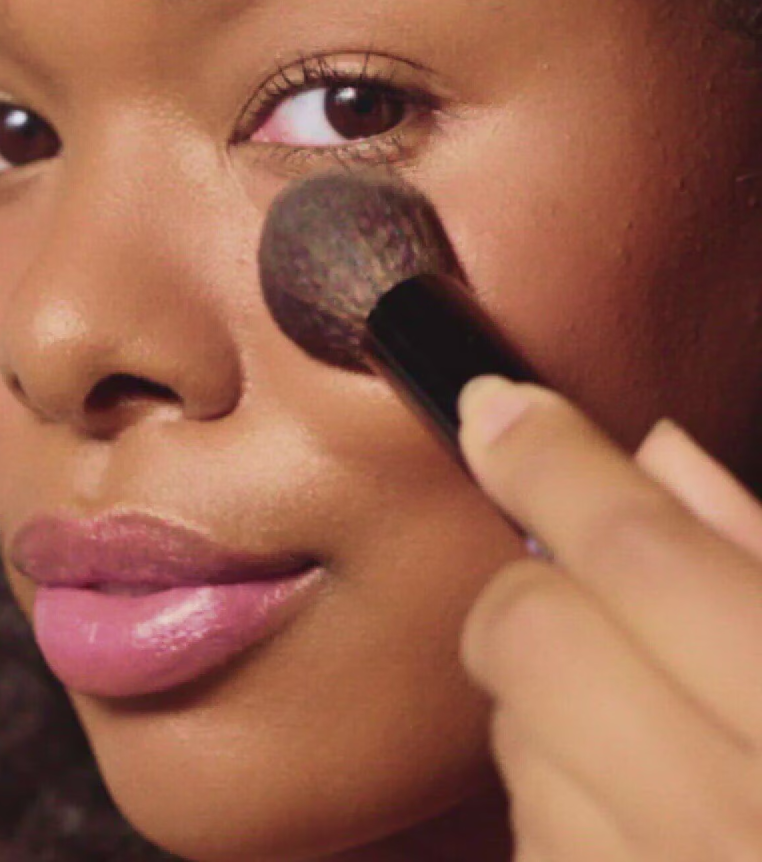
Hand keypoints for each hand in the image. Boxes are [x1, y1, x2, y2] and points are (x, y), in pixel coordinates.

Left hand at [456, 376, 761, 861]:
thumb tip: (657, 458)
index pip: (643, 552)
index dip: (553, 460)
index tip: (495, 410)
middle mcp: (733, 822)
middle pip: (531, 632)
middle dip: (539, 592)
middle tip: (597, 596)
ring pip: (514, 736)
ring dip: (553, 705)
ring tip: (660, 735)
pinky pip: (532, 837)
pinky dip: (563, 800)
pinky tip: (654, 823)